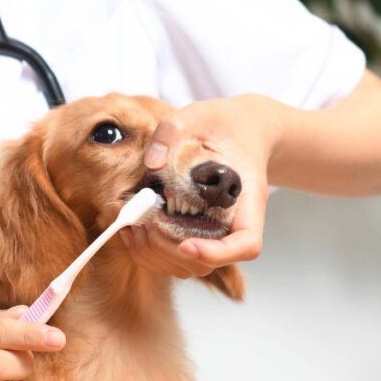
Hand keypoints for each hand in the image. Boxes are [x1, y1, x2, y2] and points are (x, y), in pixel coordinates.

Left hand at [121, 96, 280, 277]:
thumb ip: (171, 131)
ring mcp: (216, 232)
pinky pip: (177, 258)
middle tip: (144, 224)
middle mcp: (235, 223)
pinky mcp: (198, 232)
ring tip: (134, 227)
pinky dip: (151, 253)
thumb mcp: (198, 114)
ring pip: (191, 266)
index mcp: (247, 200)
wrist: (244, 129)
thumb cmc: (225, 123)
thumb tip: (151, 163)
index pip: (247, 244)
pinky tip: (132, 230)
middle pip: (211, 262)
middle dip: (171, 251)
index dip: (218, 253)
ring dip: (157, 255)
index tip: (187, 244)